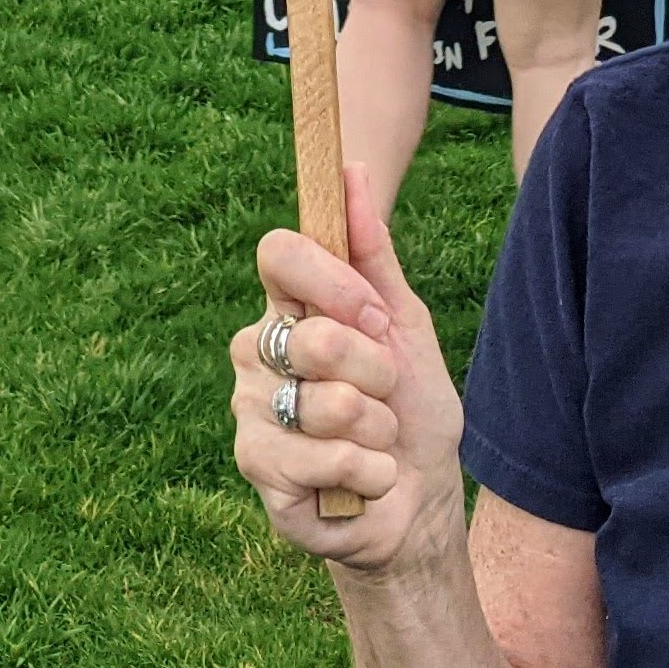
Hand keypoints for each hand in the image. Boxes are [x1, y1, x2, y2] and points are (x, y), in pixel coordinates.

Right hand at [232, 162, 462, 572]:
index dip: (331, 281)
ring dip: (377, 428)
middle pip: (311, 334)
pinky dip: (369, 472)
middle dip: (376, 371)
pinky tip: (365, 481)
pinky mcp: (256, 469)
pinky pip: (323, 458)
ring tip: (376, 440)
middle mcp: (257, 353)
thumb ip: (374, 254)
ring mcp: (250, 411)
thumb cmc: (411, 409)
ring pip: (322, 402)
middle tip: (386, 395)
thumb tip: (354, 168)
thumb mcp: (406, 326)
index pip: (277, 253)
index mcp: (290, 308)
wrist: (418, 499)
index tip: (377, 316)